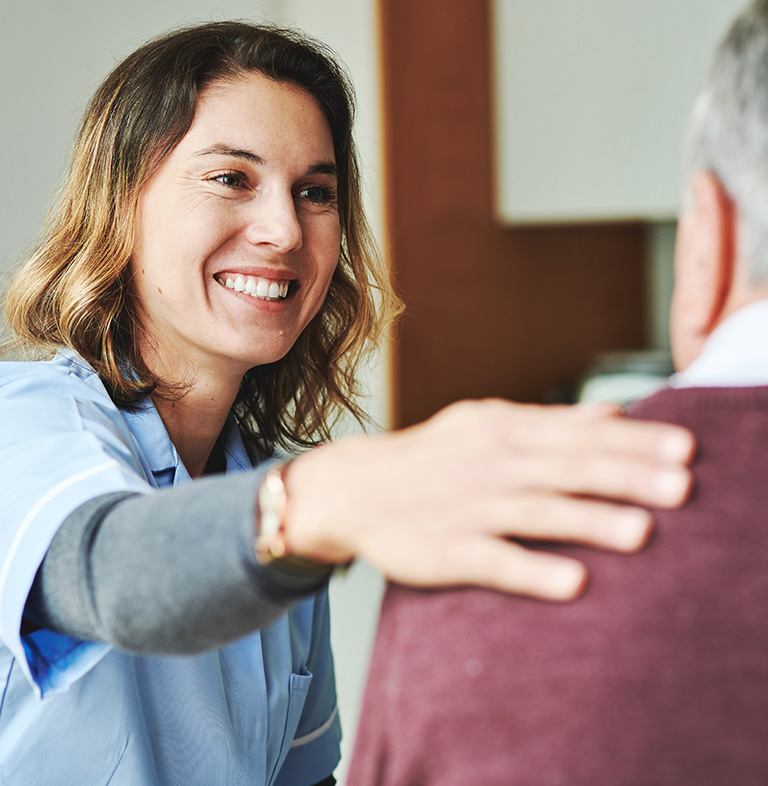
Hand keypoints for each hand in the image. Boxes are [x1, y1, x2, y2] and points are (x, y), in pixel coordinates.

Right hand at [282, 399, 693, 600]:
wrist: (356, 487)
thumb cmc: (433, 456)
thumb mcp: (487, 422)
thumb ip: (551, 420)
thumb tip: (616, 413)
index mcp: (502, 429)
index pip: (577, 433)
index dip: (633, 442)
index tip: (684, 449)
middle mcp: (489, 465)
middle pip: (565, 469)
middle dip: (626, 476)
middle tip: (682, 486)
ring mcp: (467, 508)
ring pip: (535, 512)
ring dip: (588, 521)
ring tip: (642, 532)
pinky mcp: (445, 551)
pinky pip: (493, 561)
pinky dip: (531, 570)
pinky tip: (573, 582)